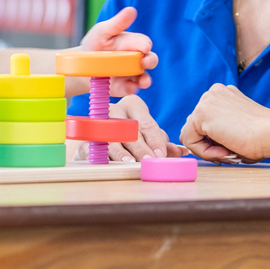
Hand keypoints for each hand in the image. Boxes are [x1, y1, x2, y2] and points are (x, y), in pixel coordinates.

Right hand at [73, 95, 188, 161]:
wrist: (99, 135)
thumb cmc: (130, 134)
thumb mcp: (147, 136)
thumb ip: (163, 144)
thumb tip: (183, 152)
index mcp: (134, 105)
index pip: (147, 124)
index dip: (155, 141)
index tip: (161, 155)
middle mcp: (115, 111)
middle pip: (130, 130)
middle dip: (141, 148)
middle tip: (149, 161)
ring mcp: (99, 123)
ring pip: (111, 137)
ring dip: (121, 151)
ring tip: (130, 163)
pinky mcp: (86, 138)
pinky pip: (95, 146)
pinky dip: (103, 155)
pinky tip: (110, 163)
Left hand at [81, 7, 156, 94]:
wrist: (81, 66)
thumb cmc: (95, 45)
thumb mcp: (103, 31)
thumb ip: (117, 23)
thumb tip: (132, 10)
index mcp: (132, 43)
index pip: (144, 43)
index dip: (145, 44)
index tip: (144, 47)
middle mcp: (136, 59)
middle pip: (150, 60)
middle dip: (150, 61)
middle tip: (145, 62)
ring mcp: (131, 74)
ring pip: (144, 77)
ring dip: (146, 80)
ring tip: (144, 81)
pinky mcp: (124, 87)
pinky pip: (130, 89)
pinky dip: (131, 88)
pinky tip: (129, 87)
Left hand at [180, 84, 269, 162]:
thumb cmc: (263, 136)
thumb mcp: (237, 126)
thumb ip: (221, 130)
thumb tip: (202, 144)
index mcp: (223, 94)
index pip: (205, 121)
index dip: (214, 140)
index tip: (231, 148)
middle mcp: (212, 94)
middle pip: (195, 127)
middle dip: (209, 144)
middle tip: (229, 153)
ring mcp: (205, 102)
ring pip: (191, 135)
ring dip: (207, 150)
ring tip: (229, 152)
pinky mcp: (200, 115)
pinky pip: (190, 142)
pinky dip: (204, 153)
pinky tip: (225, 151)